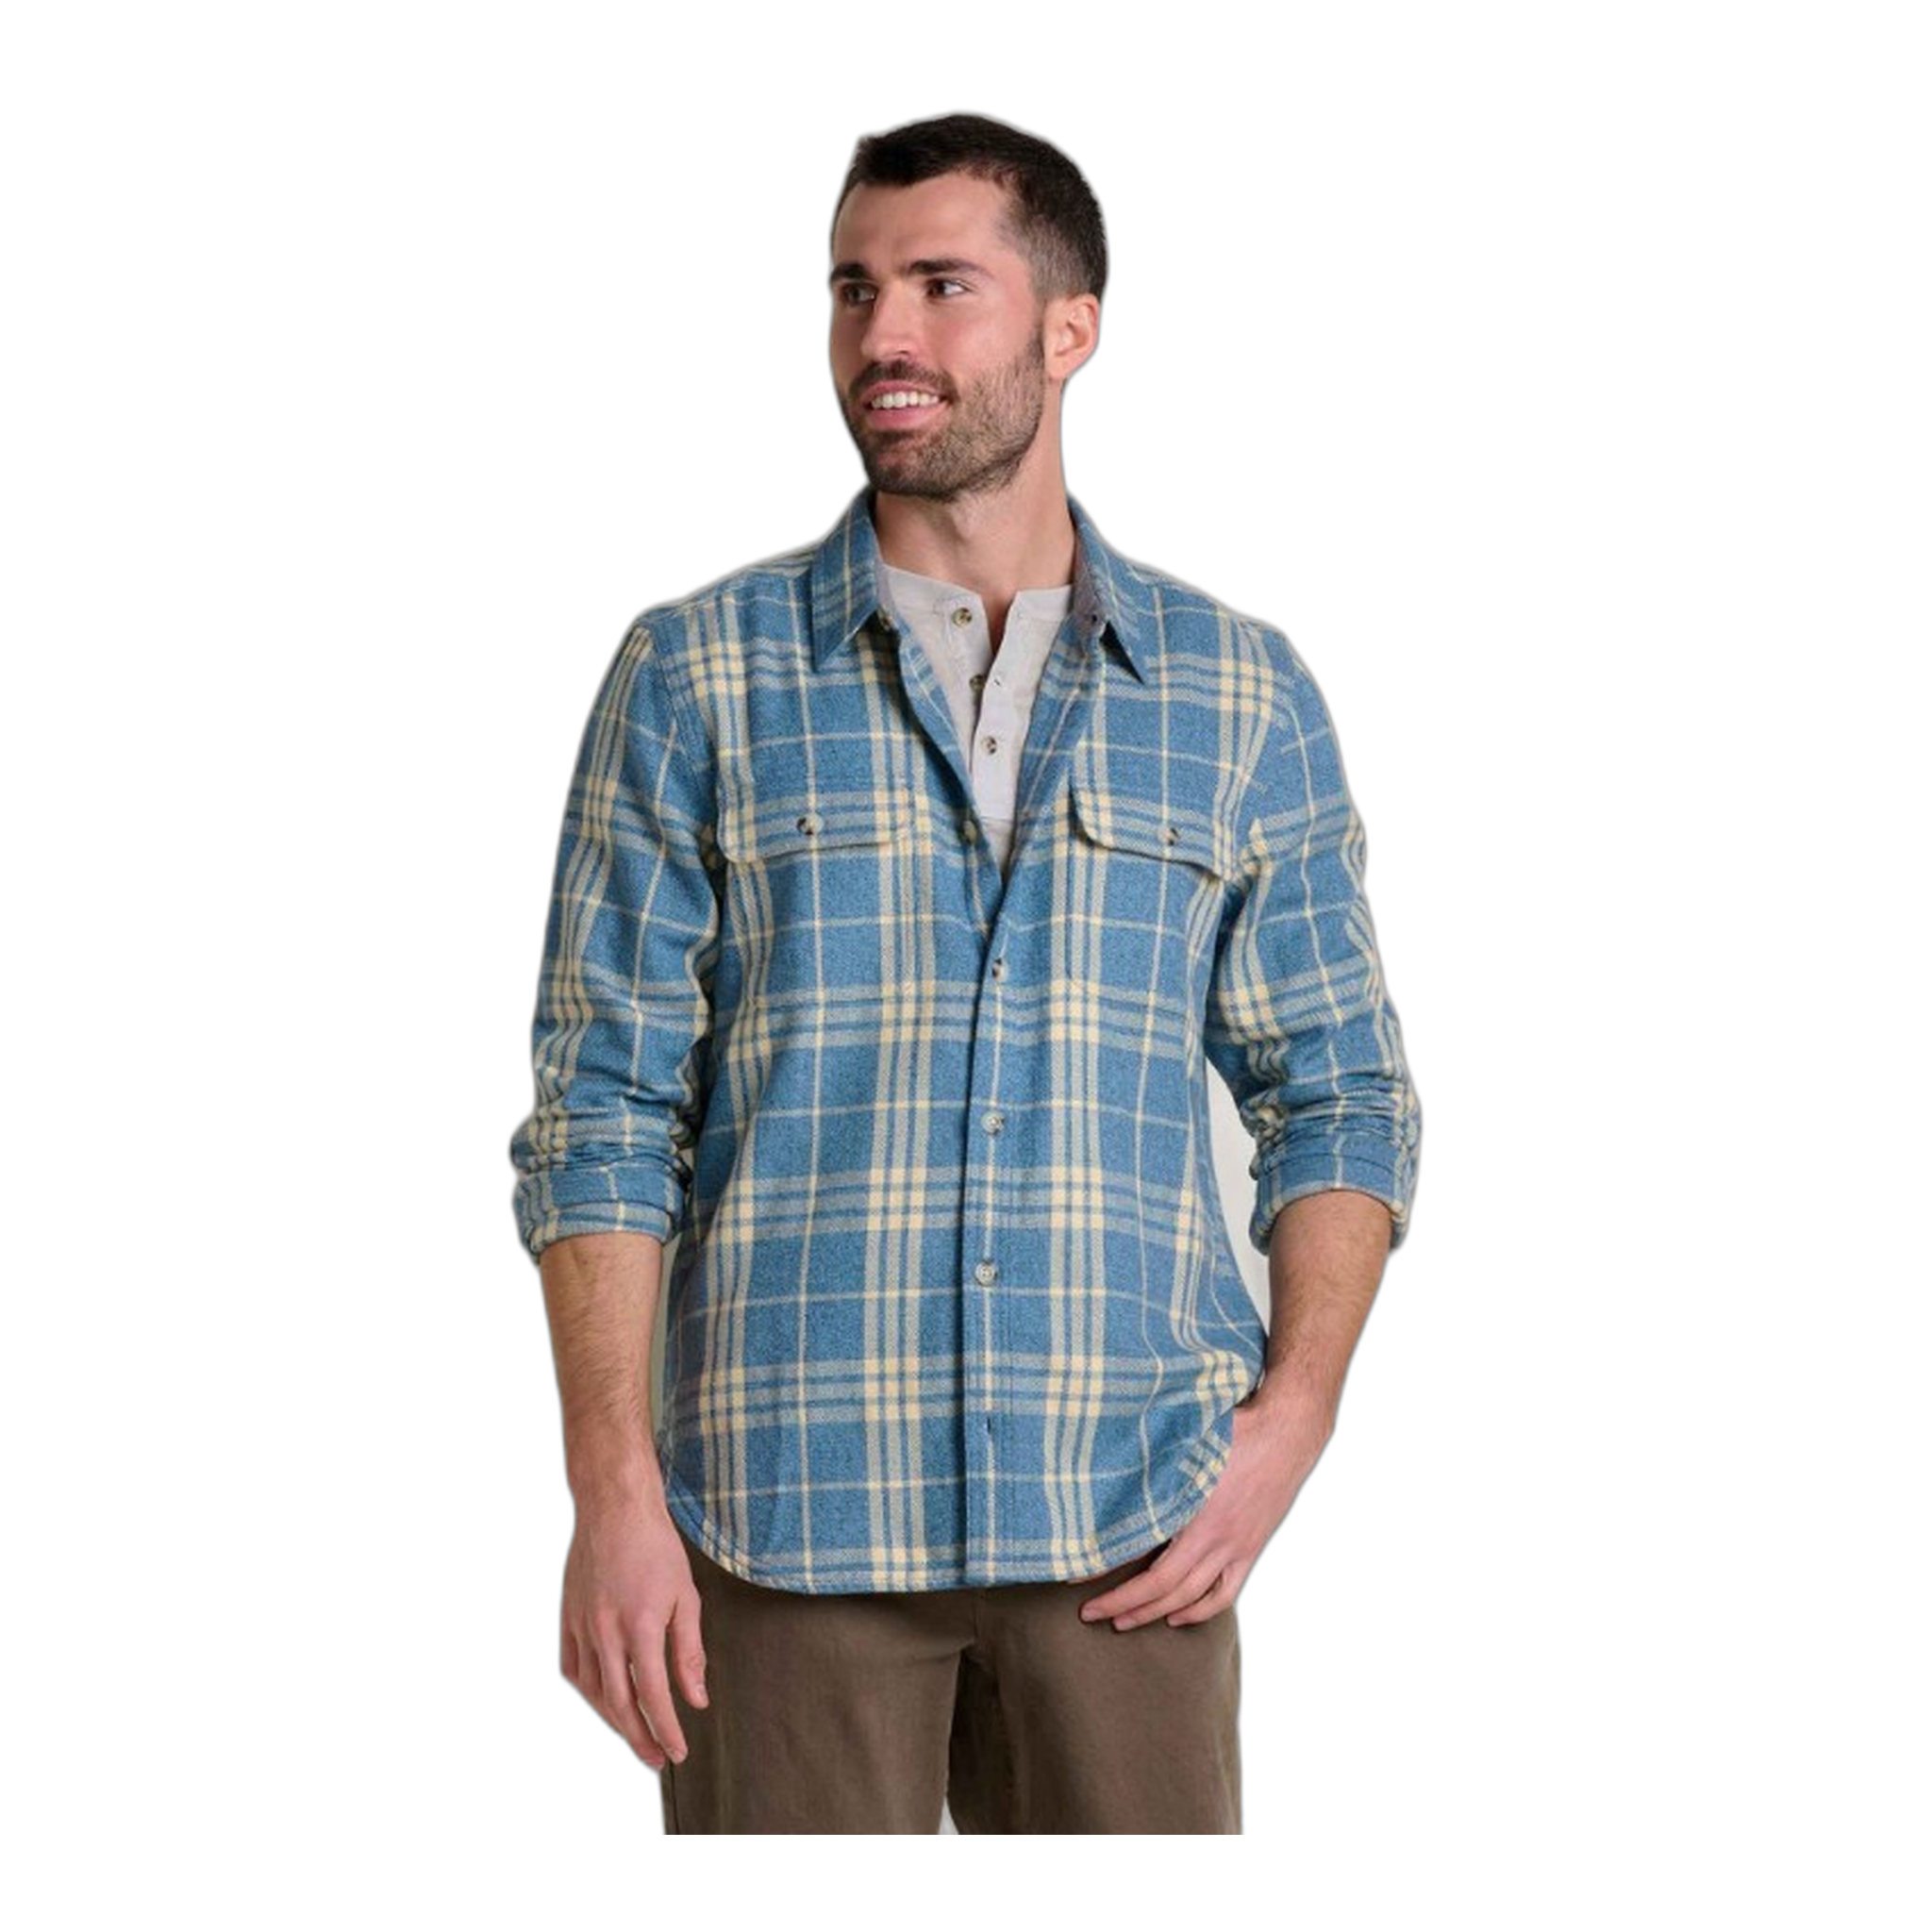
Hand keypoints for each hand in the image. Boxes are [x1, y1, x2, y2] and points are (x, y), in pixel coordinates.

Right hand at [559, 1486, 708, 1770]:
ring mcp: (582, 1627)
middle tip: (657, 1758)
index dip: (666, 1730)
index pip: (652, 1696)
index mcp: (640, 1625)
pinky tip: (605, 1702)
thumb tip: (695, 1699)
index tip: (677, 1752)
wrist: (615, 1510)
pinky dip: (589, 1693)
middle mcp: (606, 1632)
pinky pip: (573, 1670)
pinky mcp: (568, 1620)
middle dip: (639, 1738)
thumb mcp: (685, 1597)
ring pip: (593, 1692)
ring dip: (614, 1722)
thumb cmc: (656, 1549)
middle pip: (619, 1704)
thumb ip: (689, 1652)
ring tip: (636, 1736)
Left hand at [1078, 1389, 1333, 1629]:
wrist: (1287, 1431)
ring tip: (1124, 1621)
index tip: (1077, 1581)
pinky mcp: (1251, 1549)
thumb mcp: (1188, 1443)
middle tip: (1092, 1614)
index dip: (1109, 1575)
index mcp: (1195, 1512)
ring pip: (1191, 1596)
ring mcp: (1237, 1548)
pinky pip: (1224, 1592)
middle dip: (1124, 1604)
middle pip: (1163, 1588)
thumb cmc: (1235, 1428)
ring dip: (1154, 1613)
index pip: (1144, 1560)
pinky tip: (1177, 1617)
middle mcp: (1216, 1538)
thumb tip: (1112, 1474)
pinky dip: (1200, 1611)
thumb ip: (1155, 1466)